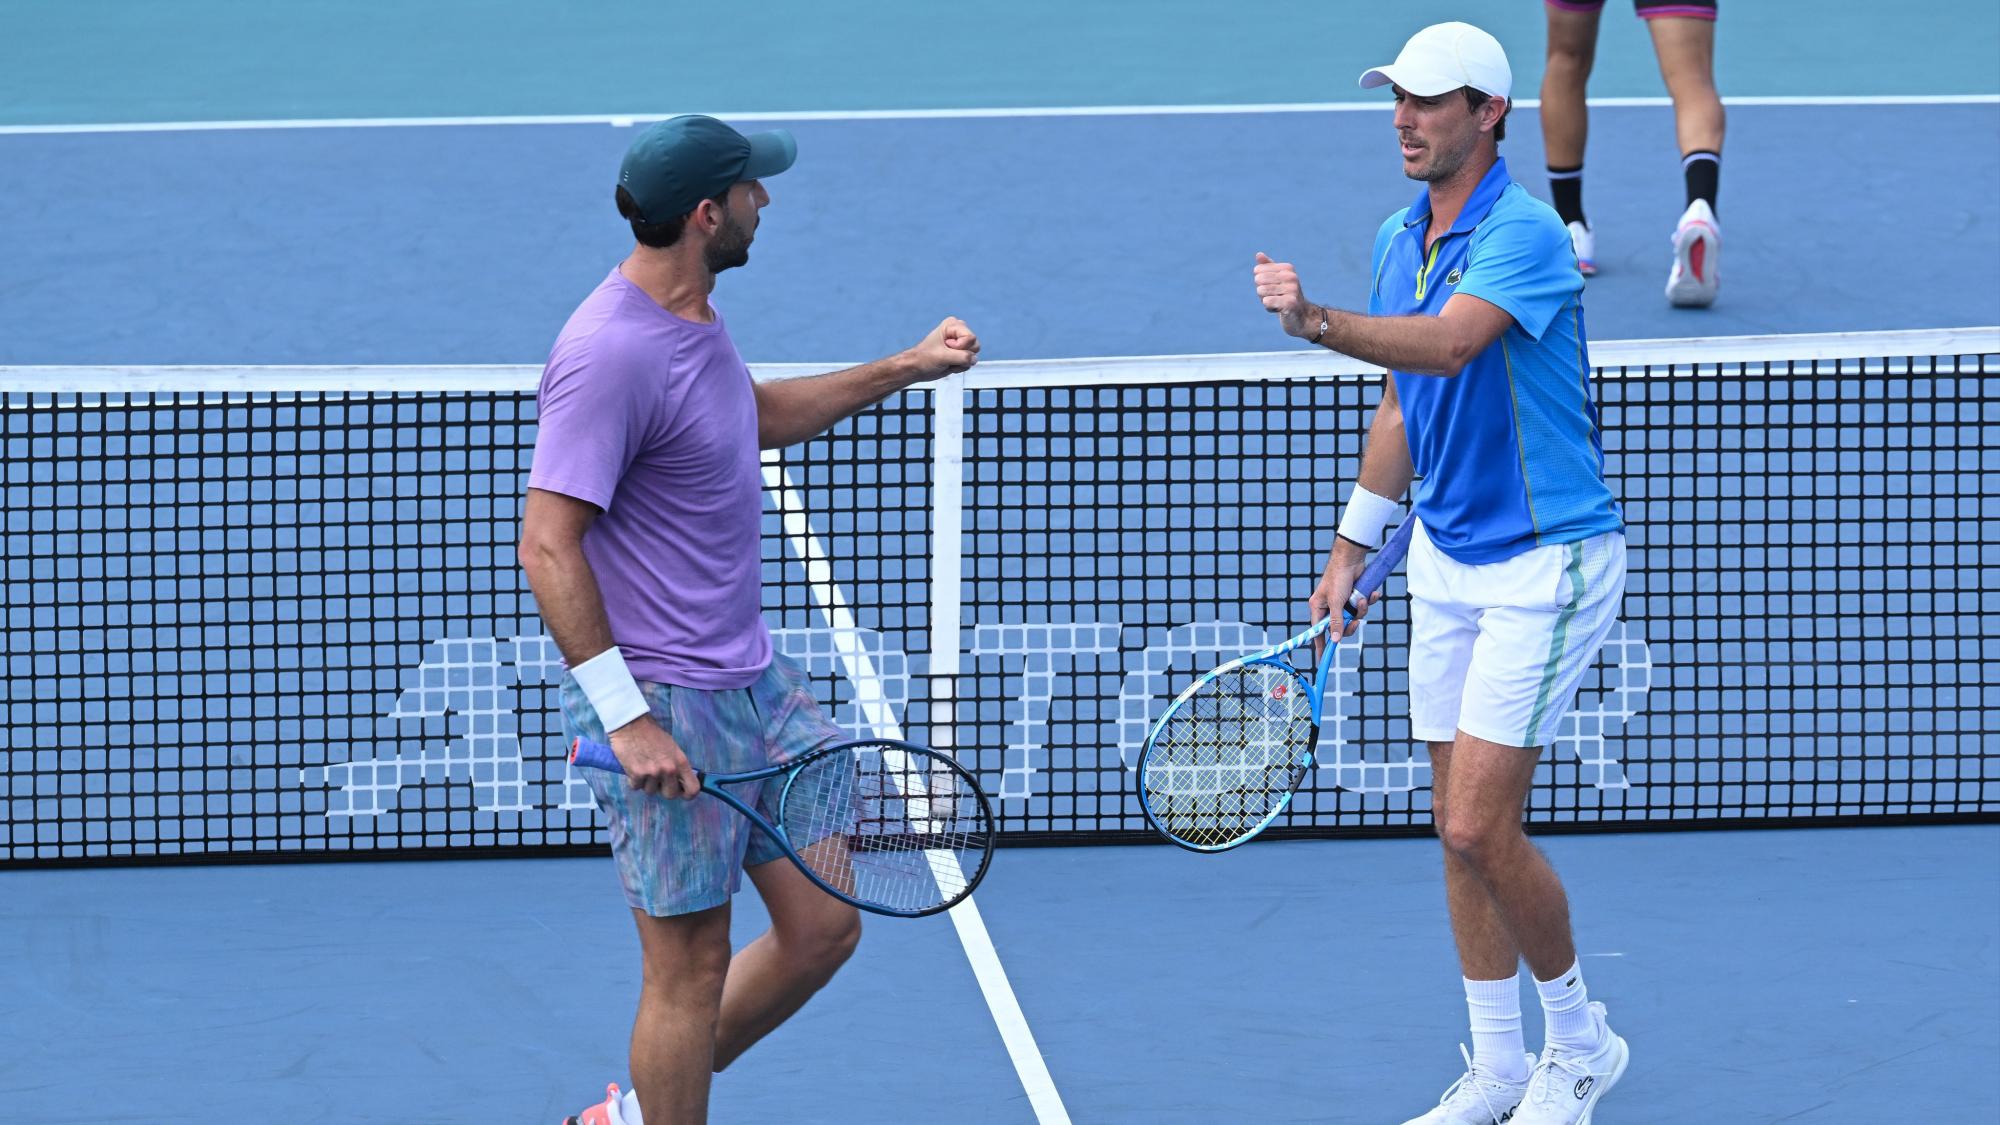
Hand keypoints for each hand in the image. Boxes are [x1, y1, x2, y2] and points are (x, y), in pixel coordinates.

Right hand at [607, 716, 700, 798]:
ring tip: (643, 769)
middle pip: (670, 795)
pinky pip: (636, 787)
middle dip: (663, 790)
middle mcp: (669, 769)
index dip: (687, 794)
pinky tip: (633, 768)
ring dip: (646, 784)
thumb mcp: (672, 747)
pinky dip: (634, 780)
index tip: (681, 792)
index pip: (692, 788)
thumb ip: (676, 765)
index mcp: (681, 762)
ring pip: (650, 791)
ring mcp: (652, 773)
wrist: (631, 724)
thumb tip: (679, 781)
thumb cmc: (652, 734)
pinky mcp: (636, 774)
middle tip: (658, 781)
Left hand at [904, 317, 980, 379]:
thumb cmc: (925, 358)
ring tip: (947, 360)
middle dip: (961, 355)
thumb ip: (962, 357)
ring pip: (974, 355)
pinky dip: (960, 367)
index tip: (946, 347)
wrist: (917, 368)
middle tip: (946, 355)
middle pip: (975, 346)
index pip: (971, 338)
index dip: (960, 347)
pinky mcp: (961, 354)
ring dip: (961, 362)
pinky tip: (949, 364)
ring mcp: (961, 343)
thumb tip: (974, 359)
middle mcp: (959, 332)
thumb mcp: (943, 357)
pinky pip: (970, 362)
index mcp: (953, 325)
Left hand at [1254, 253, 1311, 338]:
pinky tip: (1279, 309)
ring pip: (1260, 291)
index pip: (1257, 271)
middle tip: (1275, 297)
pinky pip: (1266, 301)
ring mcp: (1292, 289)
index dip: (1261, 282)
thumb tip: (1258, 254)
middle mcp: (1291, 276)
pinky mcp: (1290, 303)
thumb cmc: (1285, 296)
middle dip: (1262, 292)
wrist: (1301, 317)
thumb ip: (1267, 266)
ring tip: (1278, 303)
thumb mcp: (1277, 279)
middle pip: (1258, 280)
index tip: (1273, 288)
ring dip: (1265, 300)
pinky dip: (1269, 308)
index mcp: (1287, 268)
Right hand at [1307, 538, 1381, 663]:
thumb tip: (1335, 640)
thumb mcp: (1336, 602)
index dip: (1321, 645)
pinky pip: (1364, 607)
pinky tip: (1371, 593)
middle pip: (1341, 627)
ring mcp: (1344, 602)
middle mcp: (1330, 606)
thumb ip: (1336, 622)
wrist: (1352, 559)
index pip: (1318, 632)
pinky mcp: (1355, 596)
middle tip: (1355, 620)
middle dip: (1351, 623)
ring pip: (1355, 617)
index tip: (1323, 659)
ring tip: (1362, 598)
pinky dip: (1369, 600)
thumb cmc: (1338, 577)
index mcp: (1319, 608)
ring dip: (1362, 609)